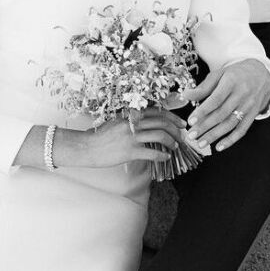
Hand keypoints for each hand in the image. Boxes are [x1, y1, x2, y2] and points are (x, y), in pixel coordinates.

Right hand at [58, 110, 185, 168]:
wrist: (87, 147)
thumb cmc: (101, 136)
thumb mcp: (117, 122)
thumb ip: (131, 120)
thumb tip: (148, 123)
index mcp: (130, 114)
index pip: (157, 112)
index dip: (172, 117)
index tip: (180, 123)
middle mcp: (132, 123)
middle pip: (161, 122)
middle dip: (175, 129)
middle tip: (182, 135)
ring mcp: (131, 137)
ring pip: (159, 135)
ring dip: (171, 141)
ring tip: (175, 146)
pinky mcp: (130, 151)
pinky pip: (152, 153)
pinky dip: (162, 155)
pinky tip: (166, 158)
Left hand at [184, 60, 269, 151]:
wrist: (262, 74)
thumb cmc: (236, 74)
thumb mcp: (220, 74)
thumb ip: (203, 87)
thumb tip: (185, 95)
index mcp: (231, 81)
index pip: (216, 99)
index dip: (203, 111)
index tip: (191, 121)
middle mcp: (242, 94)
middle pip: (222, 114)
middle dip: (205, 127)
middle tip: (191, 135)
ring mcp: (249, 106)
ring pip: (230, 124)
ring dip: (215, 136)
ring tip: (201, 143)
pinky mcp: (253, 114)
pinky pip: (242, 130)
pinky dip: (231, 140)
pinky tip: (219, 147)